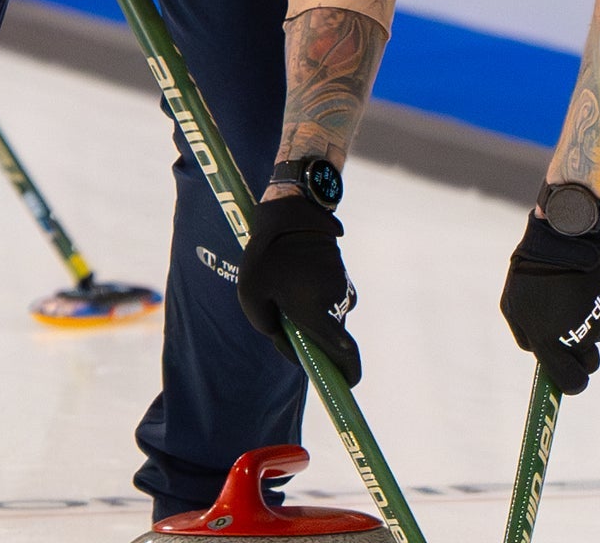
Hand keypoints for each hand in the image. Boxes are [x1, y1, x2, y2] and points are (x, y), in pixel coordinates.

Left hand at [237, 195, 361, 383]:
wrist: (293, 214)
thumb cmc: (267, 256)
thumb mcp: (252, 297)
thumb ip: (267, 326)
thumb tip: (284, 336)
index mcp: (317, 314)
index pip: (345, 354)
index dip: (348, 375)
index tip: (346, 386)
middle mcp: (336, 305)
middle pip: (329, 339)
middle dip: (309, 341)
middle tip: (281, 323)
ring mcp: (341, 289)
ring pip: (326, 318)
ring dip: (308, 317)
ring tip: (281, 292)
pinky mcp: (340, 276)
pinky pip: (327, 300)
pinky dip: (312, 300)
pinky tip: (291, 280)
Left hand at [499, 212, 599, 395]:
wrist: (565, 235)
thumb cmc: (532, 271)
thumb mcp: (514, 305)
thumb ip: (526, 337)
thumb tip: (540, 356)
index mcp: (549, 340)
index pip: (570, 382)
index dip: (572, 383)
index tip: (571, 377)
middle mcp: (577, 335)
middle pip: (590, 365)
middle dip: (582, 356)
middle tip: (570, 333)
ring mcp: (599, 318)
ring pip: (598, 336)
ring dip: (587, 324)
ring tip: (572, 294)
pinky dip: (597, 304)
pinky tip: (585, 283)